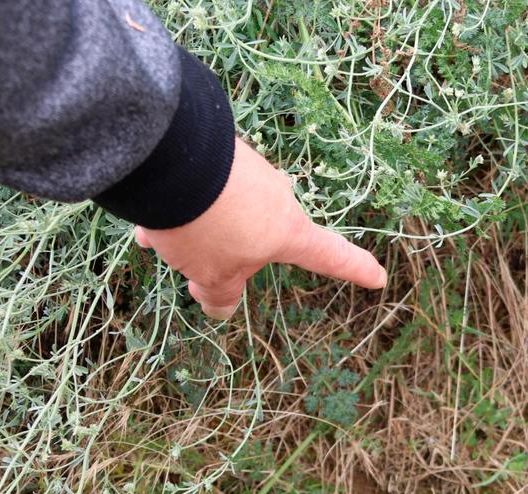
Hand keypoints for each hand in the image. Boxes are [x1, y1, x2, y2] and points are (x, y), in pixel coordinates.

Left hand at [134, 138, 385, 318]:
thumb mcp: (213, 274)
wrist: (170, 156)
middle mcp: (277, 199)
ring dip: (196, 229)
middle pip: (263, 236)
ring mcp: (249, 172)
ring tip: (155, 238)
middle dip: (230, 252)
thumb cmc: (207, 227)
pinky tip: (149, 210)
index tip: (378, 277)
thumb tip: (221, 306)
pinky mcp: (222, 152)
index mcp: (288, 233)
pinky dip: (182, 206)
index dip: (355, 270)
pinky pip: (206, 189)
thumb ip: (221, 293)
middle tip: (193, 270)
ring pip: (226, 212)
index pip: (331, 257)